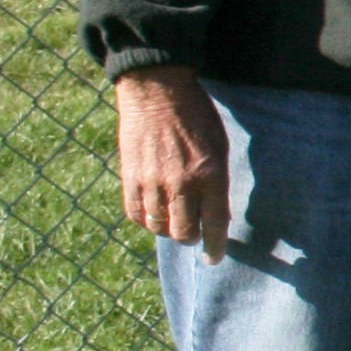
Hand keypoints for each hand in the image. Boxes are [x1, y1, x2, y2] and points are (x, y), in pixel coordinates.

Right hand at [114, 64, 229, 261]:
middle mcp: (181, 184)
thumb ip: (216, 181)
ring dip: (167, 228)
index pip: (215, 224)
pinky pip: (135, 214)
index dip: (215, 246)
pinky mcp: (130, 177)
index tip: (214, 258)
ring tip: (173, 220)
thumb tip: (214, 213)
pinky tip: (152, 212)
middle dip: (191, 238)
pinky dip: (144, 219)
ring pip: (158, 227)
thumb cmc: (196, 116)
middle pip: (184, 232)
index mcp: (210, 175)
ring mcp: (152, 182)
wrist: (158, 92)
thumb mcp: (220, 147)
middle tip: (193, 233)